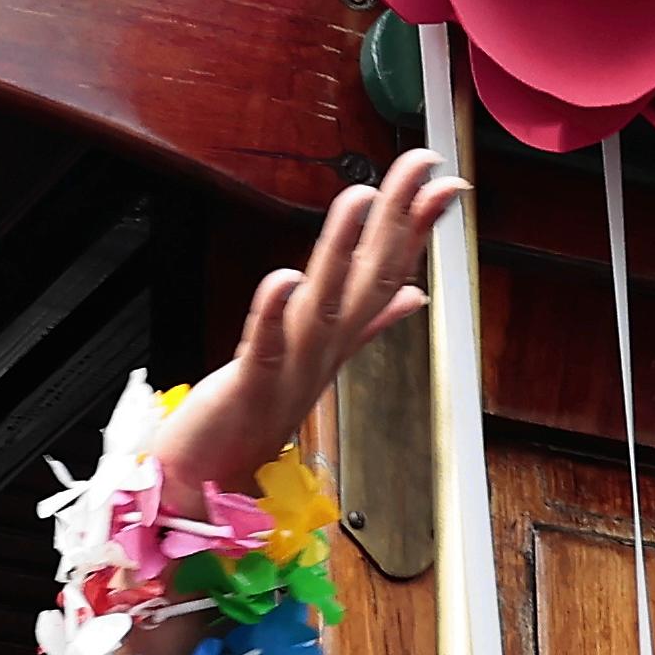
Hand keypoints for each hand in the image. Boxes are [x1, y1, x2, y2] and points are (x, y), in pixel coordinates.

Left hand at [152, 151, 464, 495]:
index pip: (386, 274)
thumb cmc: (256, 421)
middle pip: (368, 280)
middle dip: (396, 220)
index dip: (416, 230)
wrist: (208, 487)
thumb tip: (414, 296)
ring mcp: (290, 370)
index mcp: (337, 342)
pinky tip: (285, 276)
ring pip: (325, 305)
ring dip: (344, 251)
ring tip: (364, 196)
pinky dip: (274, 313)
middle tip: (423, 167)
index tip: (445, 185)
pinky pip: (264, 348)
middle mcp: (323, 352)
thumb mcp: (318, 360)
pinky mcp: (250, 388)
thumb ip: (368, 325)